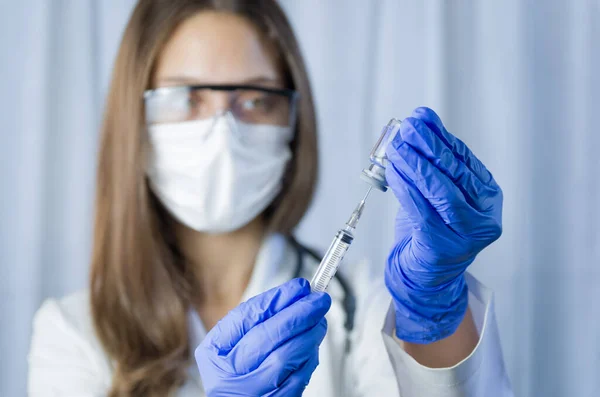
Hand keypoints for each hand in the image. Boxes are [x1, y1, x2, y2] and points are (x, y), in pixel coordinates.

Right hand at [195, 278, 330, 396]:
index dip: (277, 299)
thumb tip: (294, 295)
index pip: (246, 317)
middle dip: (298, 313)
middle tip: (318, 300)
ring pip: (285, 358)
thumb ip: (254, 321)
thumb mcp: (228, 345)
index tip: (299, 287)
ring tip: (319, 321)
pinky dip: (308, 360)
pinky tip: (312, 347)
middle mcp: (227, 375)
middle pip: (267, 337)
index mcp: (214, 353)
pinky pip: (296, 381)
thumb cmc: (231, 374)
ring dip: (308, 335)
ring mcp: (249, 394)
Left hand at [384, 107, 502, 342]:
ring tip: (396, 147)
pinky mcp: (443, 246)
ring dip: (415, 166)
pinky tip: (394, 172)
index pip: (464, 161)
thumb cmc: (430, 226)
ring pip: (440, 192)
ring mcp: (466, 235)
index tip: (421, 118)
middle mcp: (484, 217)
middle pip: (454, 175)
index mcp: (488, 198)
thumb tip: (422, 118)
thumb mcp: (437, 191)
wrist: (424, 273)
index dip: (441, 138)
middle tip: (408, 128)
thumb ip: (433, 159)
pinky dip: (406, 188)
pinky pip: (422, 211)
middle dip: (428, 148)